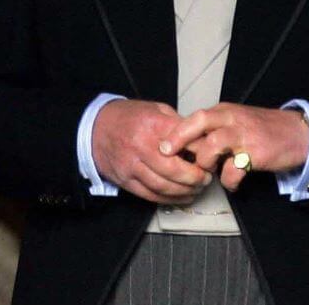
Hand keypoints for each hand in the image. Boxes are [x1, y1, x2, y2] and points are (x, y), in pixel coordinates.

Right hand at [92, 100, 211, 204]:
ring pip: (162, 186)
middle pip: (174, 170)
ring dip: (184, 192)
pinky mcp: (124, 180)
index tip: (211, 157)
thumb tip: (202, 139)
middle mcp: (142, 147)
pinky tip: (181, 197)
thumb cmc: (131, 117)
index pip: (184, 142)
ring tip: (197, 189)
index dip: (201, 153)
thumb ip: (179, 124)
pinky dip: (167, 199)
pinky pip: (149, 195)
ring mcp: (131, 166)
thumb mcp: (157, 110)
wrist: (96, 128)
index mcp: (154, 125)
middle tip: (206, 179)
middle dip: (195, 178)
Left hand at [160, 104, 308, 191]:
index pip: (195, 116)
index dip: (176, 130)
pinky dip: (229, 182)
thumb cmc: (265, 130)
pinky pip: (233, 171)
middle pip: (200, 122)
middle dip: (180, 138)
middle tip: (167, 154)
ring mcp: (245, 136)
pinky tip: (234, 184)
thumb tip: (187, 145)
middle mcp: (234, 119)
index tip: (161, 145)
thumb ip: (215, 130)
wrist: (299, 133)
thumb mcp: (238, 122)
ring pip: (213, 145)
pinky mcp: (257, 154)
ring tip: (210, 173)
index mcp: (226, 112)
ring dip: (205, 163)